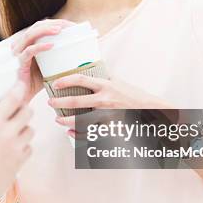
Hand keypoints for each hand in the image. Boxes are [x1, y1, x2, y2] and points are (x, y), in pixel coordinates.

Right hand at [0, 82, 32, 201]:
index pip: (13, 99)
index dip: (19, 88)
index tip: (21, 84)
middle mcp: (9, 132)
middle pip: (28, 112)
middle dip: (24, 109)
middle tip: (17, 110)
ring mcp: (17, 147)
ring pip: (31, 130)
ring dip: (26, 127)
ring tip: (18, 129)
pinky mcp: (20, 161)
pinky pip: (30, 148)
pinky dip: (26, 146)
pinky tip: (17, 147)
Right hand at [11, 18, 75, 102]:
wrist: (24, 97)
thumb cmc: (38, 81)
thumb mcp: (51, 66)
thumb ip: (61, 58)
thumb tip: (83, 52)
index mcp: (30, 43)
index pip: (42, 26)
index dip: (56, 23)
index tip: (72, 25)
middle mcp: (22, 45)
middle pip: (36, 26)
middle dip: (52, 23)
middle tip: (67, 25)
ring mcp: (19, 53)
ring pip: (30, 35)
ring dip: (46, 30)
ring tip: (60, 30)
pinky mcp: (19, 63)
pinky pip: (29, 51)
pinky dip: (40, 46)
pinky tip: (51, 45)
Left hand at [50, 75, 171, 138]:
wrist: (151, 111)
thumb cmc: (135, 95)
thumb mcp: (119, 82)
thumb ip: (105, 77)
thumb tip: (92, 68)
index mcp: (106, 86)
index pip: (80, 80)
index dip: (65, 81)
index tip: (56, 83)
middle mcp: (104, 100)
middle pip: (75, 102)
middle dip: (59, 103)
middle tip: (51, 103)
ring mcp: (106, 116)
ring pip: (79, 121)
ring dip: (65, 122)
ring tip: (58, 120)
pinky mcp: (109, 128)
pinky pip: (90, 134)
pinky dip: (78, 135)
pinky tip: (71, 133)